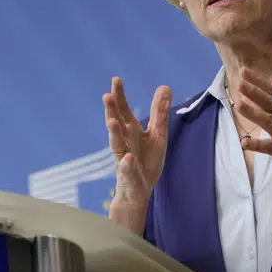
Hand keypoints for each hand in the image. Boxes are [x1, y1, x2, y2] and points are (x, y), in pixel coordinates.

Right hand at [103, 77, 171, 230]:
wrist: (138, 192)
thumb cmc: (146, 161)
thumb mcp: (157, 135)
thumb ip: (159, 113)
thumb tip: (164, 86)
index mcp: (131, 131)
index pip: (124, 110)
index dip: (120, 96)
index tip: (116, 79)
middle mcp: (124, 142)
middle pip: (116, 124)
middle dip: (112, 110)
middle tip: (107, 95)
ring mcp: (124, 158)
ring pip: (117, 144)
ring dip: (114, 133)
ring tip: (112, 121)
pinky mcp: (128, 176)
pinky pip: (126, 169)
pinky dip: (127, 164)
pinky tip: (128, 158)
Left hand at [233, 68, 271, 193]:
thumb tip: (262, 102)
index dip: (258, 82)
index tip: (245, 70)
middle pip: (270, 103)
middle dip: (254, 92)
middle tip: (240, 82)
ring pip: (269, 121)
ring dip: (254, 113)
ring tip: (239, 105)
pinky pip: (271, 147)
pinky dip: (258, 145)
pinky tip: (245, 142)